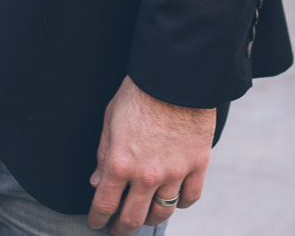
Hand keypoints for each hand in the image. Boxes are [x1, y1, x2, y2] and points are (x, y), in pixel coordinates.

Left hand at [87, 76, 215, 232]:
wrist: (176, 74)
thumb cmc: (139, 92)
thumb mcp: (110, 120)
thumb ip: (103, 154)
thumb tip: (98, 181)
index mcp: (119, 163)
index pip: (104, 205)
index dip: (98, 219)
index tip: (97, 222)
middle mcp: (146, 175)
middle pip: (133, 218)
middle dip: (122, 228)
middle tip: (118, 228)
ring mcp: (175, 172)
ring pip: (161, 213)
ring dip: (149, 218)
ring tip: (144, 215)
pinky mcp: (197, 164)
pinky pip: (189, 198)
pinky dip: (180, 203)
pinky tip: (173, 199)